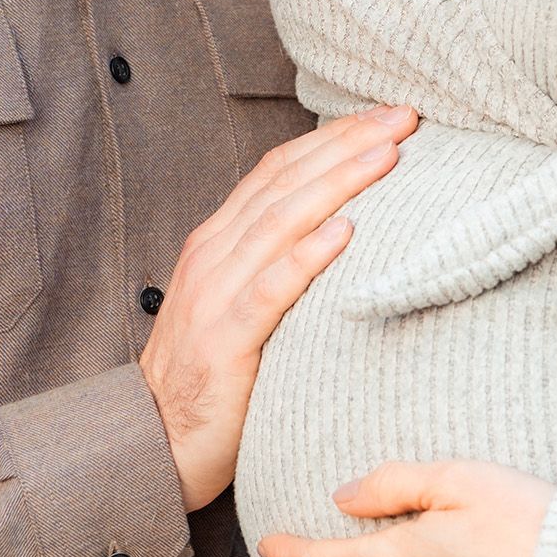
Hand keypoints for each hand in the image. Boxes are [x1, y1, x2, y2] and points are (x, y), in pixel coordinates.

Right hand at [141, 108, 415, 512]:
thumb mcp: (240, 304)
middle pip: (285, 183)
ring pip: (279, 223)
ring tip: (386, 157)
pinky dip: (306, 257)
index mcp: (218, 241)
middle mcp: (213, 256)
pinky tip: (344, 233)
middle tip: (403, 118)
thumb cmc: (212, 376)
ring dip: (337, 184)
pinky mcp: (223, 341)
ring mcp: (214, 295)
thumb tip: (343, 231)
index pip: (278, 170)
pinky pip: (269, 291)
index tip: (386, 115)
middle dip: (346, 144)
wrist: (154, 441)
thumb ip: (275, 264)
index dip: (331, 137)